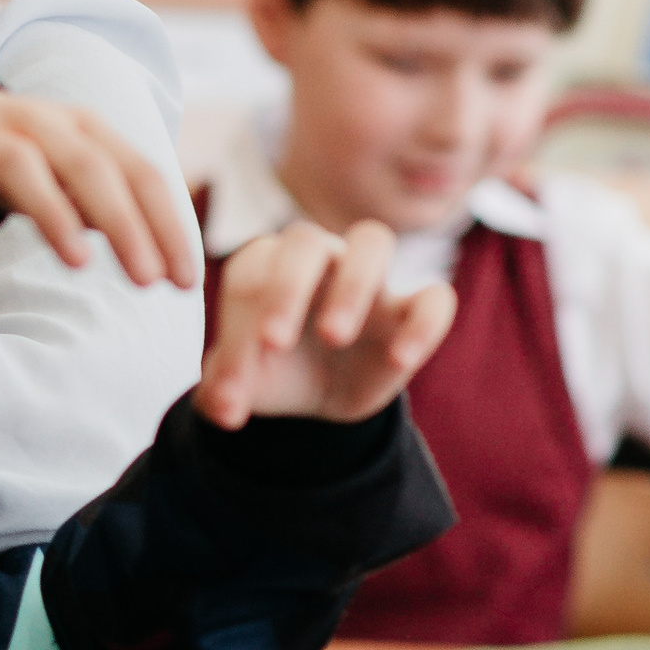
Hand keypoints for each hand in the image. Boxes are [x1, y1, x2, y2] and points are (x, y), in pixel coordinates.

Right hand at [0, 85, 199, 284]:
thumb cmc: (20, 156)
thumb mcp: (71, 170)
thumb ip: (111, 204)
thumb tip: (160, 254)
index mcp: (82, 128)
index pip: (137, 171)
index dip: (166, 224)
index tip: (184, 279)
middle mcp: (35, 124)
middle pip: (88, 166)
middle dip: (124, 223)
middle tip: (148, 282)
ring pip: (21, 166)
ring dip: (52, 213)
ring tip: (78, 265)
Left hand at [195, 217, 455, 426]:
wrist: (318, 396)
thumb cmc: (275, 372)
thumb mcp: (247, 386)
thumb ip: (224, 390)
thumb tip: (215, 408)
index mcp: (267, 266)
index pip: (251, 275)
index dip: (237, 324)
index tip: (233, 383)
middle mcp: (319, 259)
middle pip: (306, 241)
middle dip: (287, 287)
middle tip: (274, 343)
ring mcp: (369, 279)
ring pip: (372, 242)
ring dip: (352, 285)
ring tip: (335, 337)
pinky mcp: (409, 311)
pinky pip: (434, 297)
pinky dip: (422, 323)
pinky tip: (399, 360)